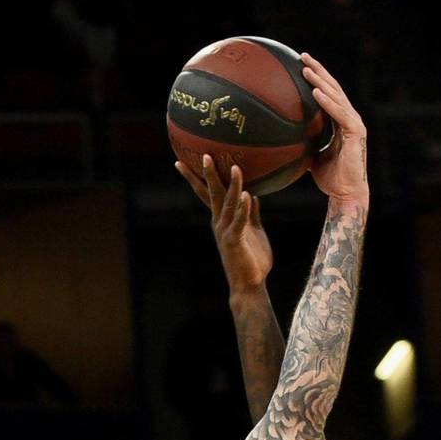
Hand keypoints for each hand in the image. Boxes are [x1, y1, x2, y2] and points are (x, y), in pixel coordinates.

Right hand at [177, 155, 272, 292]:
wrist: (249, 285)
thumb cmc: (251, 260)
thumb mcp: (253, 231)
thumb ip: (250, 213)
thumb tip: (252, 195)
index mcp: (222, 219)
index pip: (208, 194)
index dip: (200, 177)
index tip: (187, 161)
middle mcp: (219, 222)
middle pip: (212, 193)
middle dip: (208, 174)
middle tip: (205, 155)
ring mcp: (225, 231)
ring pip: (227, 203)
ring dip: (232, 185)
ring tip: (235, 167)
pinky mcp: (234, 241)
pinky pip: (239, 221)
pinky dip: (242, 208)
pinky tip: (247, 195)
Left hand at [301, 53, 367, 205]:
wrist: (346, 193)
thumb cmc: (330, 178)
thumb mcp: (312, 155)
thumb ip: (303, 141)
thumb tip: (283, 137)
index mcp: (340, 122)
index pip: (329, 94)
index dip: (317, 78)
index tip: (301, 65)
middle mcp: (349, 118)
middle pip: (333, 88)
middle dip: (318, 71)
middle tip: (302, 56)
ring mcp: (354, 124)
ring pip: (336, 96)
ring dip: (320, 81)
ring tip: (306, 69)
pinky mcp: (355, 132)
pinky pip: (339, 114)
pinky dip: (327, 102)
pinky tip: (315, 92)